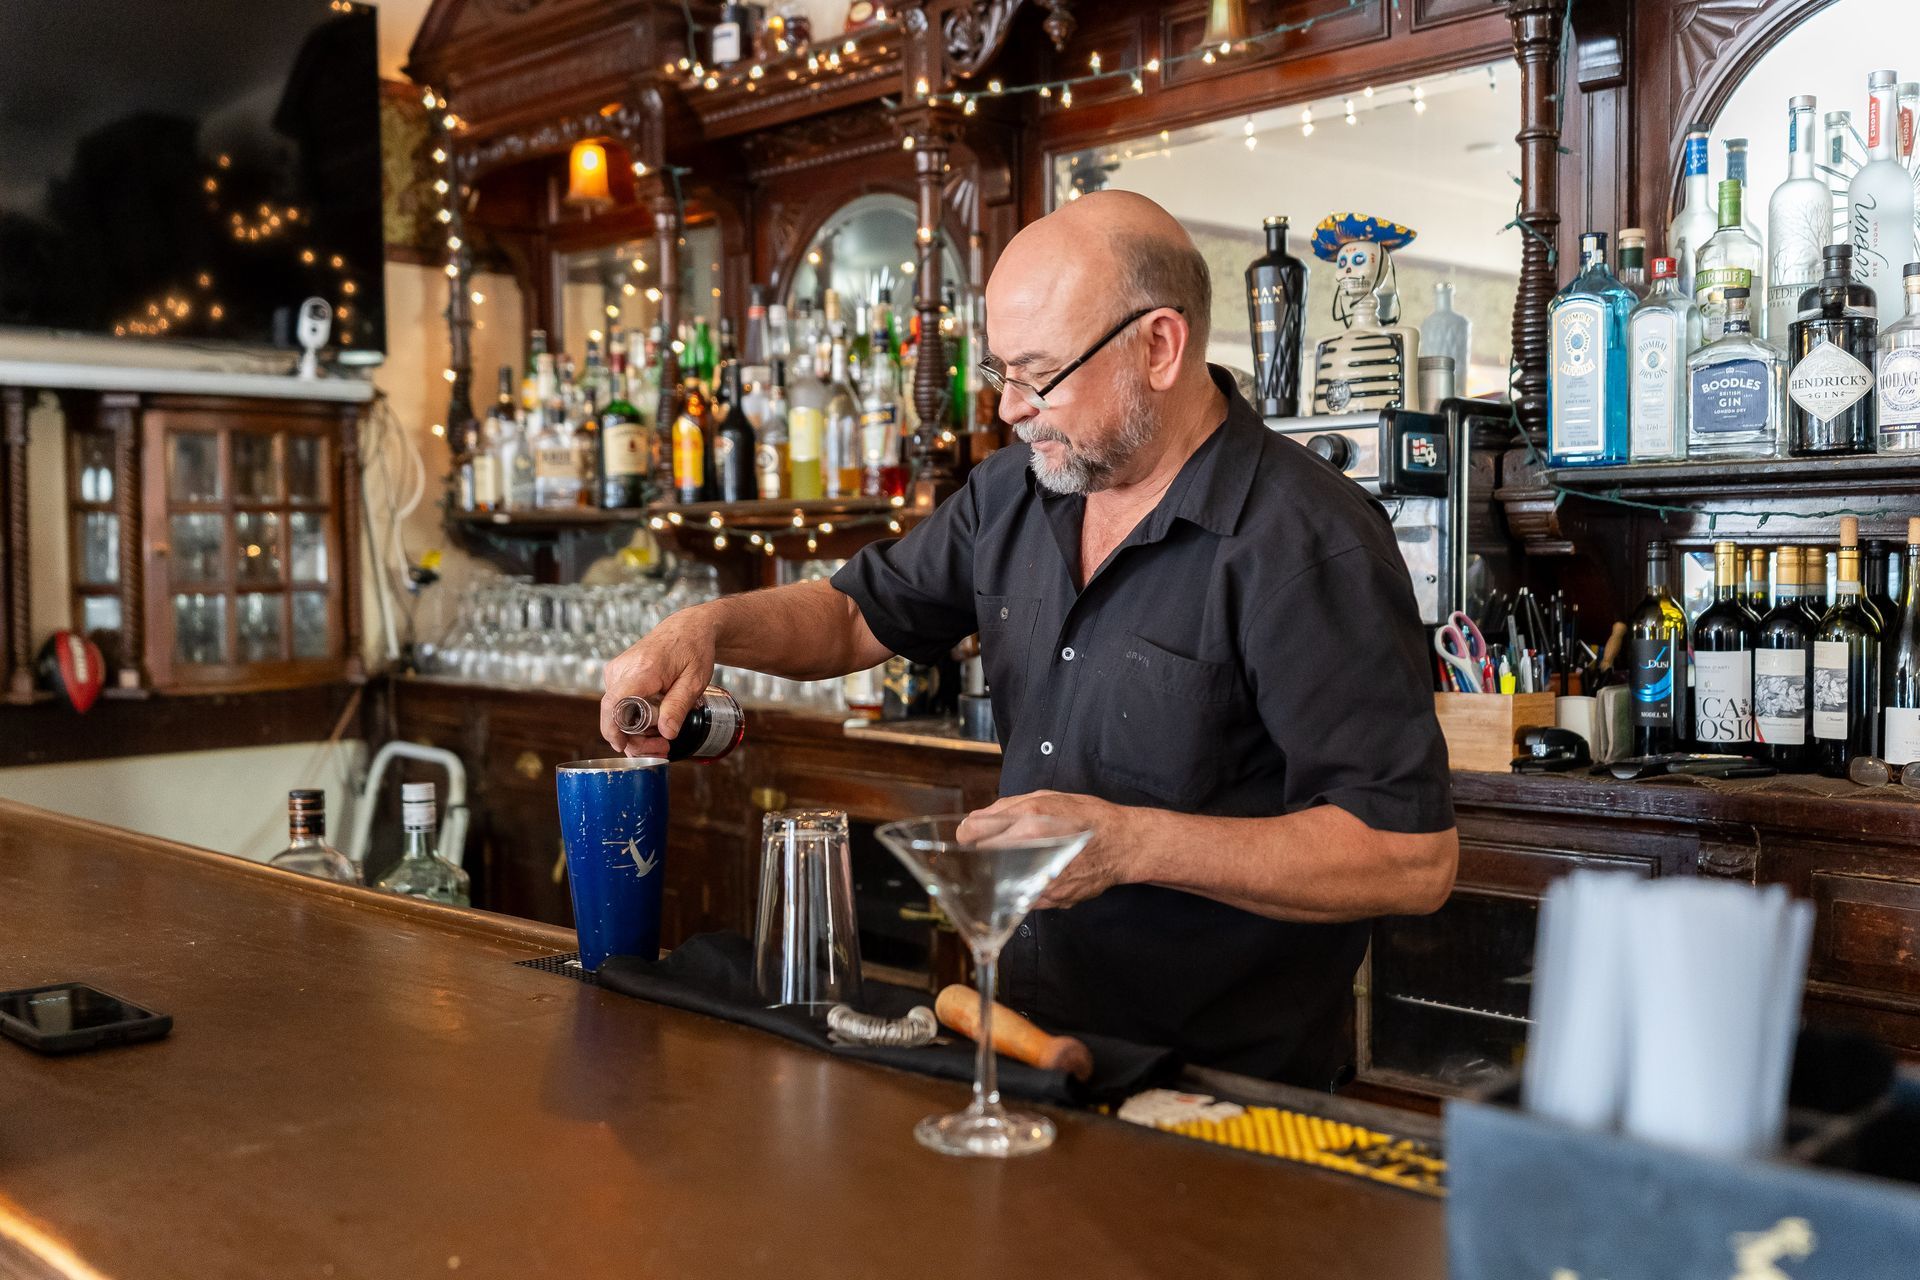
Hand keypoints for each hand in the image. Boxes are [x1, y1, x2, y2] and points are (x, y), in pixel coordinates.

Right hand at [598, 606, 717, 756]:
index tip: (621, 746)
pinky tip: (653, 722)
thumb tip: (667, 733)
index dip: (613, 729)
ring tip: (662, 737)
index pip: (614, 703)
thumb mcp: (694, 681)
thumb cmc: (693, 650)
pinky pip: (619, 704)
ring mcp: (617, 670)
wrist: (687, 629)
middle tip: (662, 748)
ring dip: (635, 731)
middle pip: (615, 714)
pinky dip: (633, 718)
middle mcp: (623, 669)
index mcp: (643, 670)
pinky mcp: (617, 674)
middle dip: (635, 739)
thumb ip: (678, 707)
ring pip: (616, 712)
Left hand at [960, 790, 1136, 909]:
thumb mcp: (1046, 797)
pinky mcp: (1050, 900)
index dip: (969, 832)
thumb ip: (1006, 807)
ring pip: (999, 882)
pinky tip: (1036, 872)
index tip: (972, 834)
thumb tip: (975, 819)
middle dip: (985, 852)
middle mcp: (1033, 854)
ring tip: (1021, 859)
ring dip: (1003, 872)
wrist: (1122, 845)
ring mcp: (1041, 881)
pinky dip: (1021, 885)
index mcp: (1029, 823)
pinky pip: (1021, 895)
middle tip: (997, 846)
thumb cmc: (1087, 817)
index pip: (973, 832)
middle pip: (982, 859)